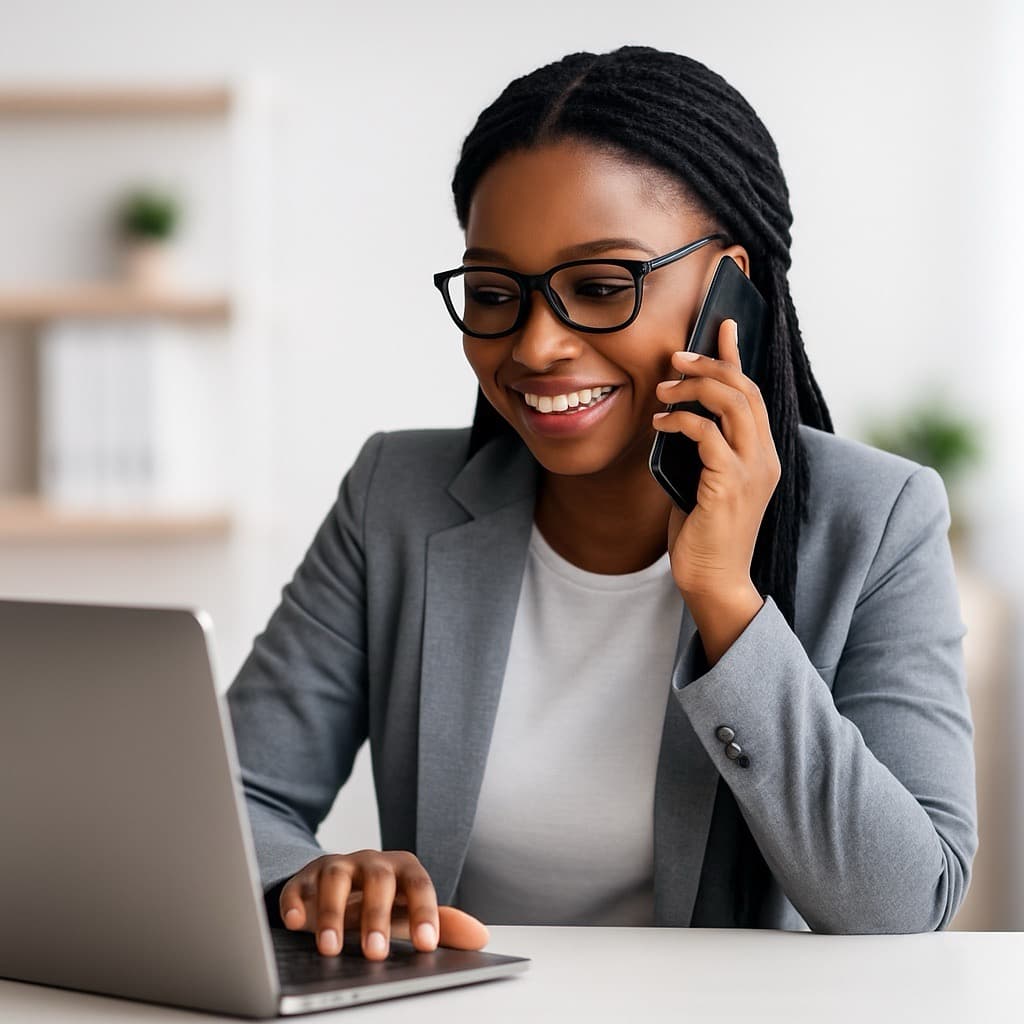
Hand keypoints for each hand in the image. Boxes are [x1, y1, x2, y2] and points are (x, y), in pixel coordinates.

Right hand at [279, 850, 488, 958]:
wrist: (339, 889)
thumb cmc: (382, 904)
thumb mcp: (410, 913)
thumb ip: (443, 924)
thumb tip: (481, 937)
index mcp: (402, 868)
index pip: (419, 884)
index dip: (424, 913)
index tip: (426, 946)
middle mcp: (371, 862)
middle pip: (377, 880)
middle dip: (376, 917)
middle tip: (376, 954)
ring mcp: (336, 866)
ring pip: (335, 879)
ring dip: (331, 915)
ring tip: (331, 950)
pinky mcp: (304, 878)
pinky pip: (298, 886)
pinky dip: (295, 902)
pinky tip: (294, 923)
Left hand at [652, 318, 780, 602]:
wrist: (713, 581)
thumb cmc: (703, 533)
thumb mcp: (703, 481)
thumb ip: (702, 449)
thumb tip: (676, 416)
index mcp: (762, 455)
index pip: (753, 393)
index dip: (736, 357)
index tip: (721, 327)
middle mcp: (765, 458)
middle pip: (745, 390)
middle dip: (709, 364)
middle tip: (675, 357)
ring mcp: (751, 471)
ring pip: (733, 404)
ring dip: (694, 387)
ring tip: (664, 389)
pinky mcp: (729, 486)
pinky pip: (707, 436)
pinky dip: (681, 421)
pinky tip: (660, 423)